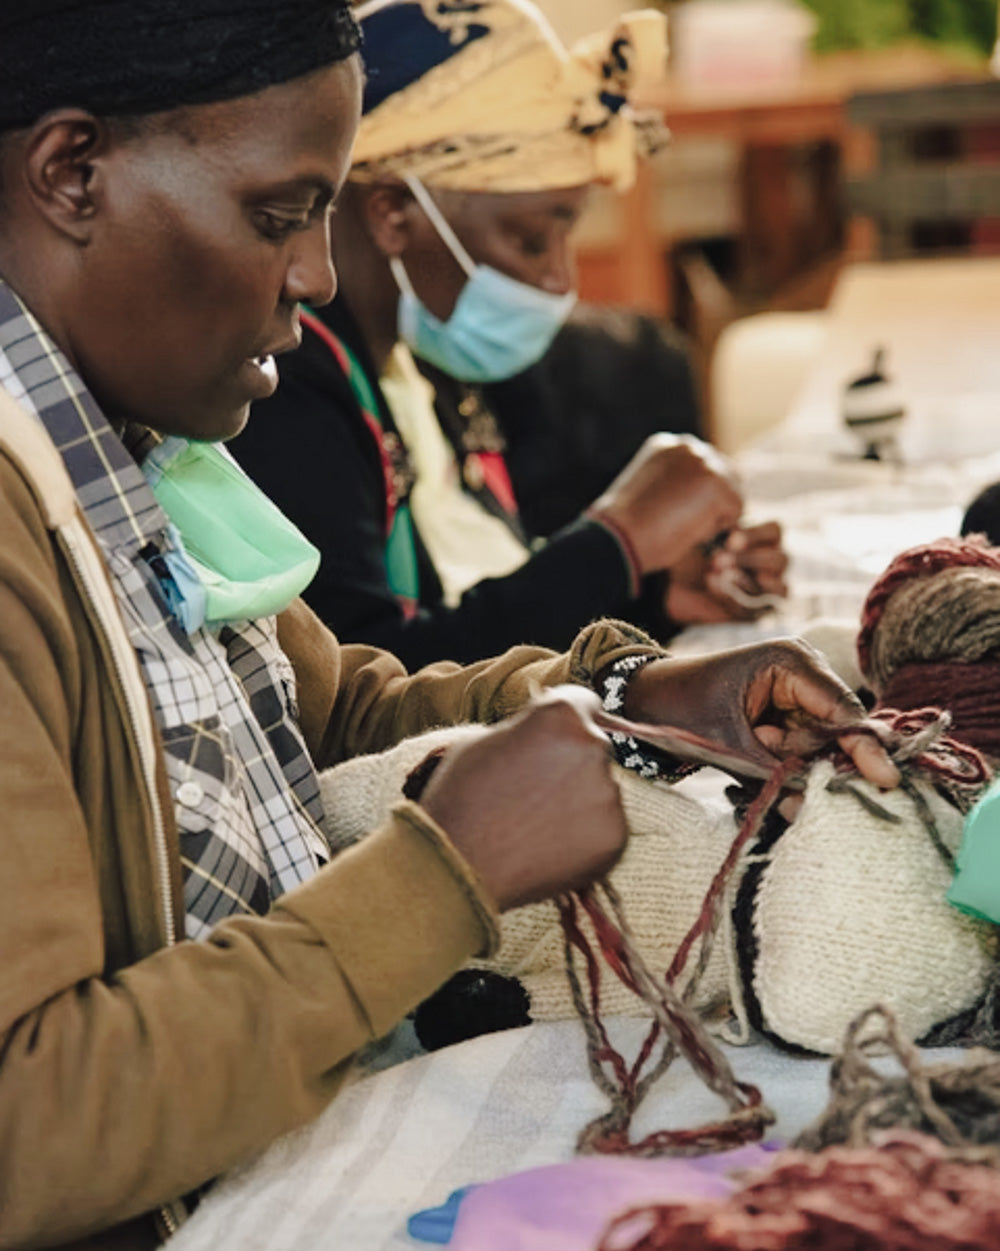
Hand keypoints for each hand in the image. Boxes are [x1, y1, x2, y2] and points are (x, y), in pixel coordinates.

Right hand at [419, 691, 626, 910]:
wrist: (457, 867)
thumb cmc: (460, 800)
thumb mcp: (483, 741)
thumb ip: (526, 729)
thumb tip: (545, 730)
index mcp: (560, 714)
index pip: (585, 701)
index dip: (570, 719)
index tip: (564, 735)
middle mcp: (593, 747)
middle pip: (593, 748)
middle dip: (571, 764)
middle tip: (533, 793)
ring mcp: (608, 794)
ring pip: (600, 791)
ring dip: (579, 802)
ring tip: (533, 825)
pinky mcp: (615, 837)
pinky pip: (604, 829)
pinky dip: (584, 838)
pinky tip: (547, 847)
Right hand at [588, 434, 742, 575]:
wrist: (619, 537)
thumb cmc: (628, 528)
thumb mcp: (650, 493)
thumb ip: (675, 485)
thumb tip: (699, 499)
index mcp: (667, 445)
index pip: (705, 465)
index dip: (699, 495)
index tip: (679, 514)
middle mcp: (688, 446)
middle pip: (726, 474)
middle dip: (715, 503)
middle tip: (689, 526)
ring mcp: (704, 461)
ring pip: (733, 492)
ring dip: (716, 515)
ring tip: (685, 528)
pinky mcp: (717, 482)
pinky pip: (736, 510)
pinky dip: (719, 528)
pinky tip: (690, 530)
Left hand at [620, 639, 899, 789]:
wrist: (644, 701)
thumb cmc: (679, 710)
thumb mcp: (728, 745)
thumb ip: (776, 773)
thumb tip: (813, 808)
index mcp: (791, 661)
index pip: (842, 710)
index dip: (862, 748)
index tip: (885, 781)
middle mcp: (803, 671)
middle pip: (836, 731)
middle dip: (812, 760)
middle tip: (769, 758)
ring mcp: (798, 692)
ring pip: (818, 746)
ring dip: (789, 763)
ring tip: (749, 746)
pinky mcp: (788, 713)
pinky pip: (801, 750)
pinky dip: (783, 764)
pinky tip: (755, 753)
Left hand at [665, 521, 788, 623]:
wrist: (660, 578)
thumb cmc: (684, 548)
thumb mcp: (701, 523)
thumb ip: (726, 511)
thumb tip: (737, 522)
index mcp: (755, 539)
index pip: (774, 532)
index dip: (757, 535)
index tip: (731, 539)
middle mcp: (762, 564)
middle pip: (780, 560)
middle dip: (751, 559)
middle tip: (719, 559)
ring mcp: (758, 590)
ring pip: (778, 587)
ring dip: (746, 579)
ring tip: (719, 574)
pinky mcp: (748, 612)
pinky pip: (758, 608)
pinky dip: (736, 597)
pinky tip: (712, 585)